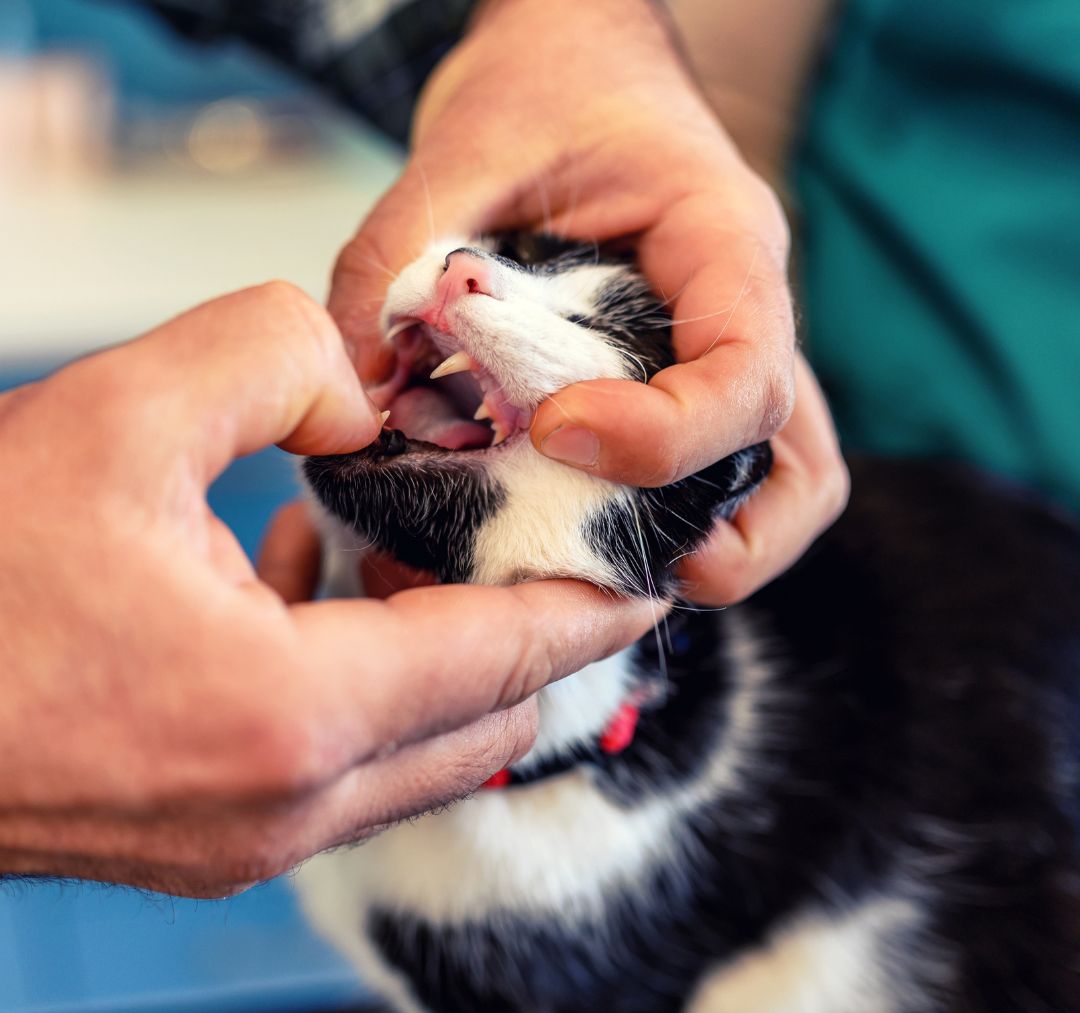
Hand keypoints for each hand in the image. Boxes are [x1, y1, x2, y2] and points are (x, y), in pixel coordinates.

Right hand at [0, 284, 658, 896]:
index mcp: (290, 715)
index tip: (646, 578)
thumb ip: (265, 357)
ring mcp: (251, 839)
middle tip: (556, 552)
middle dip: (536, 637)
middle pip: (484, 719)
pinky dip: (374, 686)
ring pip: (422, 750)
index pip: (504, 660)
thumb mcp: (109, 418)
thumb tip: (359, 386)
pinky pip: (348, 763)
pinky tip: (323, 592)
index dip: (587, 608)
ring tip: (436, 556)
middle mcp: (288, 806)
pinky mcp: (214, 839)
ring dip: (452, 661)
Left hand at [328, 0, 847, 605]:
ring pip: (780, 490)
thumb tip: (359, 398)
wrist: (576, 68)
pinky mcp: (683, 391)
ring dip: (713, 550)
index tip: (556, 433)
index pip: (747, 373)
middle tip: (601, 557)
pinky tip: (575, 531)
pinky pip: (718, 481)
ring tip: (598, 570)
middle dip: (721, 539)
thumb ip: (403, 260)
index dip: (663, 436)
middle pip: (796, 467)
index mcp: (724, 243)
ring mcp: (721, 366)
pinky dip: (666, 527)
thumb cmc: (546, 91)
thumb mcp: (466, 148)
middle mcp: (746, 319)